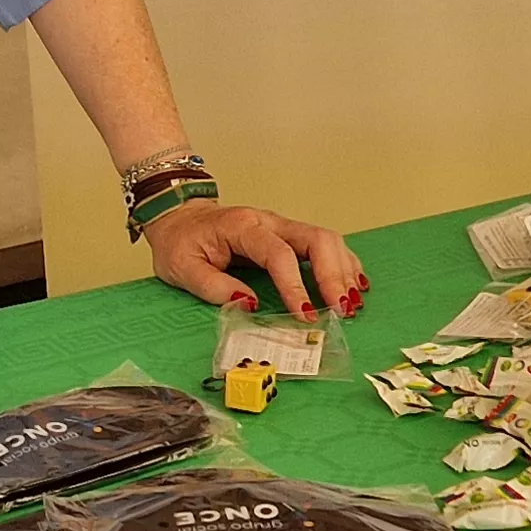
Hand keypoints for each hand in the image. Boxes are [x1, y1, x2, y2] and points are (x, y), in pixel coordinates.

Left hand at [145, 200, 365, 321]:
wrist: (177, 215)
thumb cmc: (180, 242)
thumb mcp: (182, 268)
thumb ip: (213, 287)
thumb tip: (250, 305)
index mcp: (242, 228)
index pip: (278, 254)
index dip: (295, 286)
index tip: (306, 315)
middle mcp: (268, 222)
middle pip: (315, 239)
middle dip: (334, 275)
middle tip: (343, 310)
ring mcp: (281, 226)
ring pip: (326, 239)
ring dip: (343, 270)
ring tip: (352, 304)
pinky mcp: (288, 235)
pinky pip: (323, 244)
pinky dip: (342, 263)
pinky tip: (354, 284)